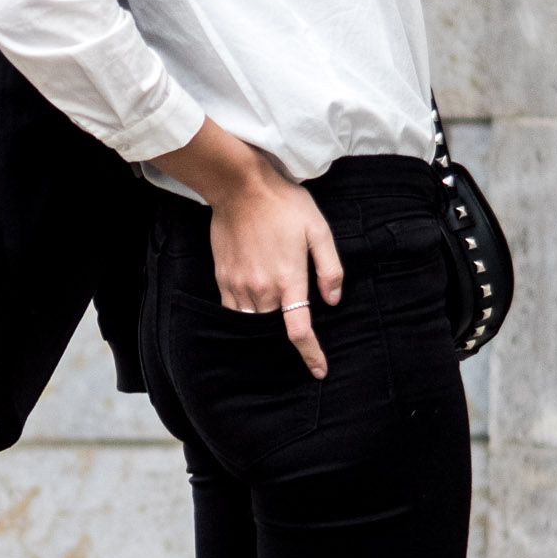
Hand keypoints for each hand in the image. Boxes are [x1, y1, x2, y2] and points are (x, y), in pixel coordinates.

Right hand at [153, 120, 343, 375]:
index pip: (299, 330)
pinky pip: (232, 310)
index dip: (311, 355)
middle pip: (274, 331)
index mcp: (289, 279)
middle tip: (300, 342)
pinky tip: (253, 312)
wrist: (239, 186)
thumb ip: (330, 268)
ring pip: (251, 324)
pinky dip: (244, 318)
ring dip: (264, 331)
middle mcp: (262, 289)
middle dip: (287, 341)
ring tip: (274, 329)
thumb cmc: (284, 204)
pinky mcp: (223, 278)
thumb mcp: (319, 230)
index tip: (319, 370)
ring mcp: (239, 285)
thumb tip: (333, 300)